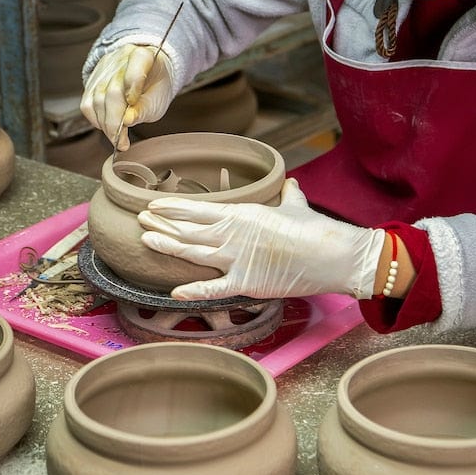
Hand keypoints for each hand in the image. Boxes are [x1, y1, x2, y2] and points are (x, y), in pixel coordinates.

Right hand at [80, 44, 173, 149]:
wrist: (149, 75)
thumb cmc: (156, 87)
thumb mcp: (158, 100)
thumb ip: (144, 109)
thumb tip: (126, 120)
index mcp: (142, 57)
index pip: (135, 69)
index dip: (132, 90)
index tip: (131, 117)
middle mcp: (120, 58)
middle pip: (111, 92)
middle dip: (114, 123)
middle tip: (121, 143)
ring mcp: (104, 68)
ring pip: (96, 99)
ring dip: (105, 125)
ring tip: (117, 139)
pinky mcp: (92, 80)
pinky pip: (87, 103)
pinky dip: (95, 120)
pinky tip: (107, 127)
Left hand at [137, 178, 385, 300]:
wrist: (335, 254)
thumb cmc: (316, 229)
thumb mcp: (298, 206)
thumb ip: (288, 196)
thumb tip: (290, 184)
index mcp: (243, 213)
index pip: (199, 208)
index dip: (173, 208)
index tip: (154, 205)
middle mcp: (234, 234)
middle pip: (189, 229)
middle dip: (162, 224)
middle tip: (140, 220)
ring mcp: (238, 259)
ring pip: (194, 252)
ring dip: (168, 246)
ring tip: (145, 240)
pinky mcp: (247, 283)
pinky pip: (215, 288)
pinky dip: (194, 290)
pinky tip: (173, 290)